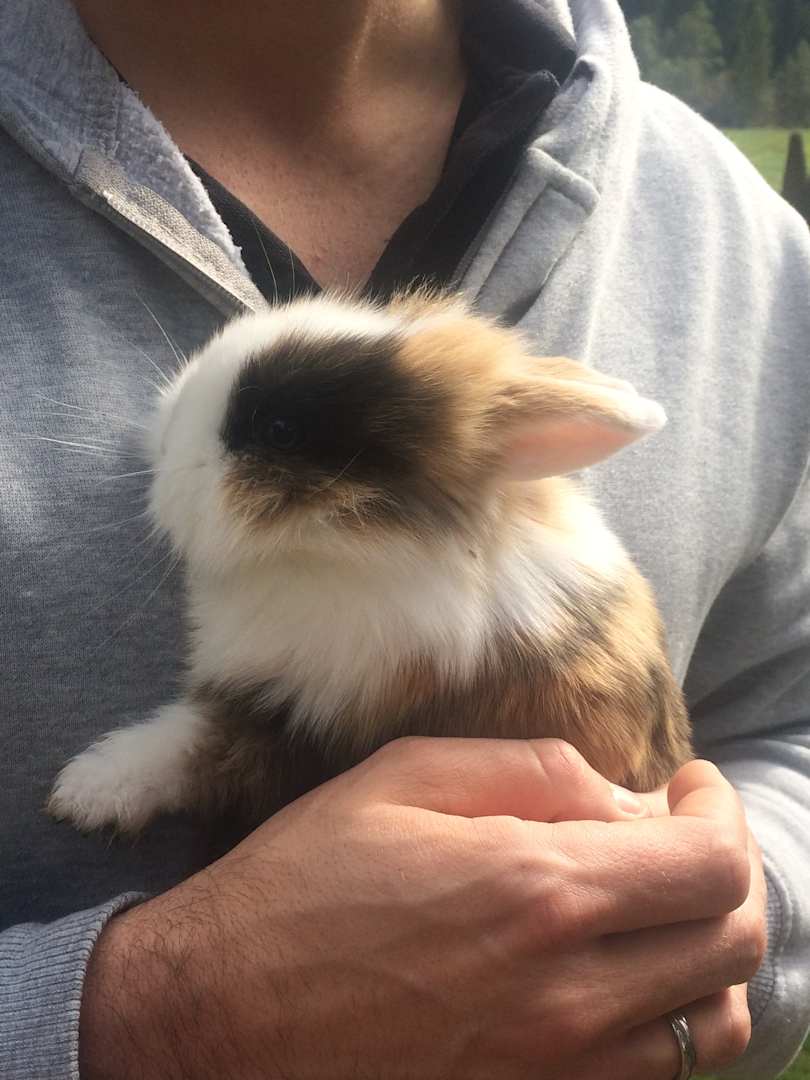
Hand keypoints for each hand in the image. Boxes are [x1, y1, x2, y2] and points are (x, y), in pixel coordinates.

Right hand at [79, 740, 764, 1079]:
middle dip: (727, 875)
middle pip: (732, 943)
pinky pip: (655, 1077)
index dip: (721, 814)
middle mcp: (569, 993)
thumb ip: (530, 772)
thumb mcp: (404, 779)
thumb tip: (619, 795)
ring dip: (706, 953)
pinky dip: (668, 1018)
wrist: (222, 1014)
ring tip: (656, 907)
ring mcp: (557, 1067)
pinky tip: (616, 973)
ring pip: (713, 1024)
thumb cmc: (305, 881)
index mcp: (539, 890)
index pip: (711, 864)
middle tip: (680, 837)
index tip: (690, 786)